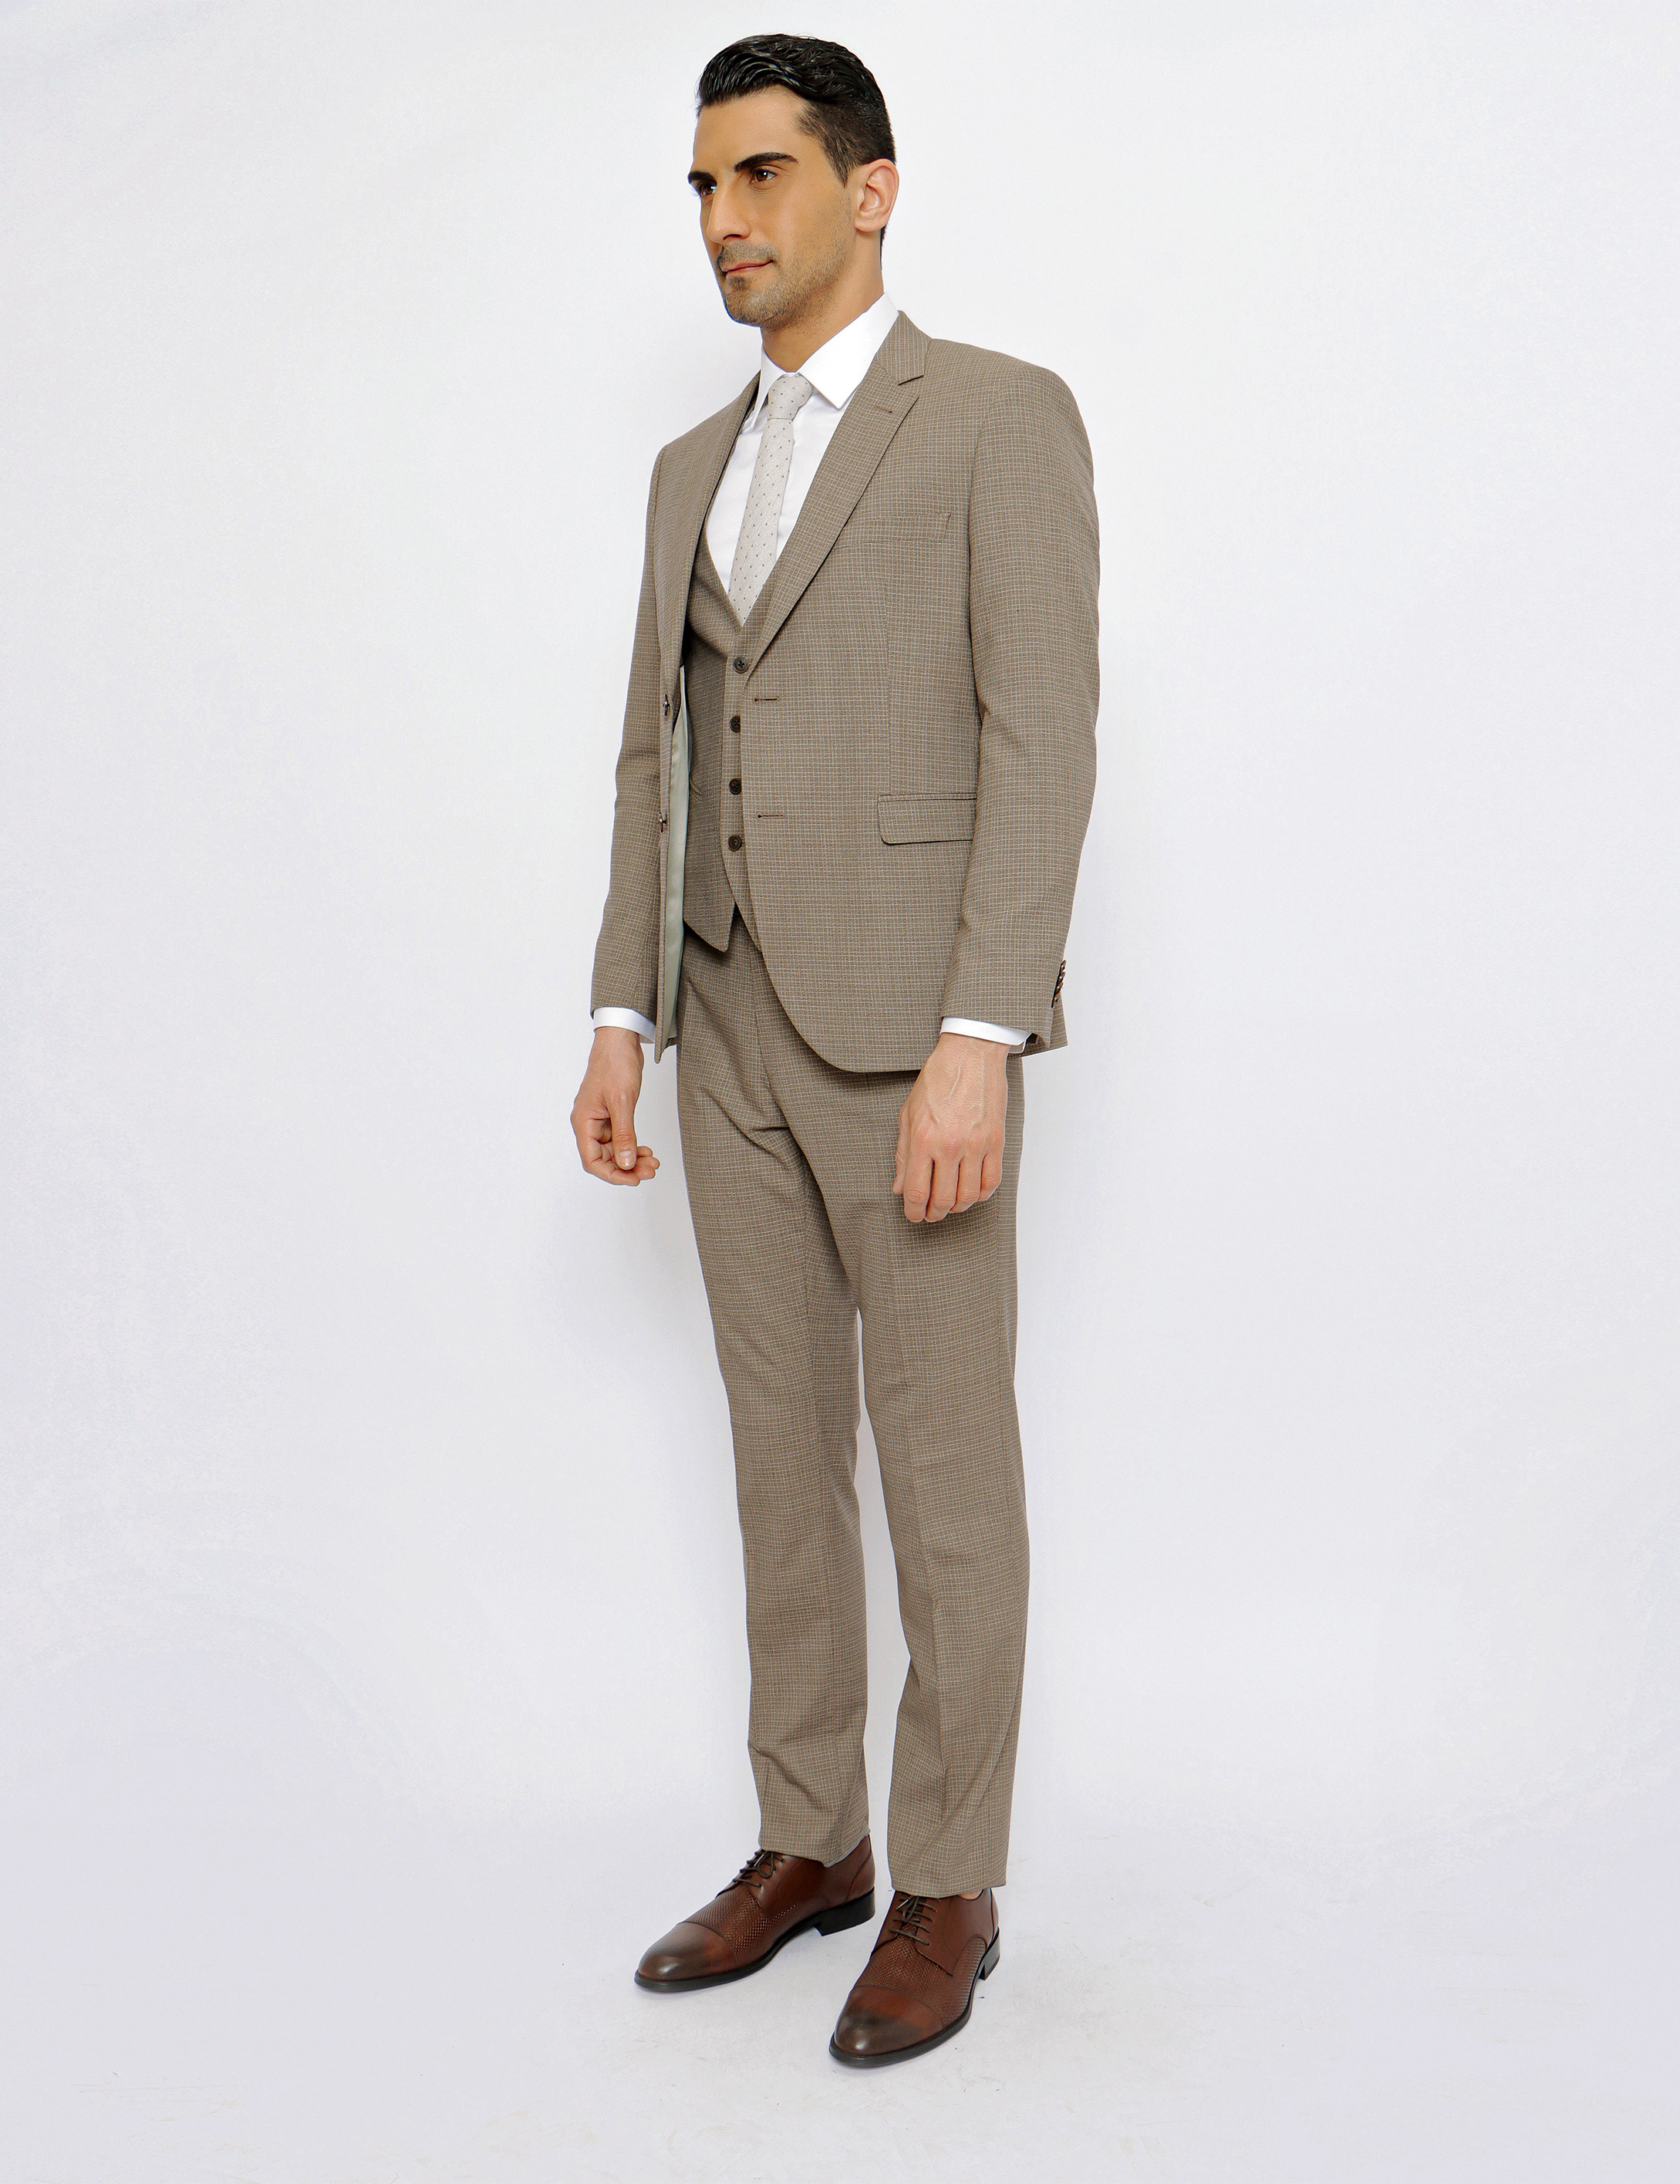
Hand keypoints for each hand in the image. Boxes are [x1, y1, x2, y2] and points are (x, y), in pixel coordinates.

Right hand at [571, 1027, 659, 1184]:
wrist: (620, 1041)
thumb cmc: (614, 1065)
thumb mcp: (622, 1102)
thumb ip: (624, 1135)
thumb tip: (625, 1163)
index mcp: (583, 1122)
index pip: (592, 1161)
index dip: (612, 1174)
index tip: (633, 1179)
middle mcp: (589, 1124)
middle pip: (605, 1158)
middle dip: (627, 1167)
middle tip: (650, 1171)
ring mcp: (600, 1120)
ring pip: (615, 1150)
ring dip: (633, 1158)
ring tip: (653, 1162)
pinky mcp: (612, 1114)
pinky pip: (621, 1138)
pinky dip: (633, 1146)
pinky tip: (647, 1151)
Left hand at [892, 1031, 1008, 1222]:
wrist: (970, 1054)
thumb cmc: (937, 1080)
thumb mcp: (908, 1114)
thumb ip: (903, 1155)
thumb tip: (900, 1187)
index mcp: (923, 1139)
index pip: (917, 1192)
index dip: (913, 1211)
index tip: (913, 1215)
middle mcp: (950, 1145)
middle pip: (943, 1199)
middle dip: (934, 1214)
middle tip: (930, 1214)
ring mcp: (976, 1145)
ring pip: (969, 1196)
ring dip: (957, 1207)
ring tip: (950, 1205)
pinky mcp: (996, 1141)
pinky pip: (991, 1181)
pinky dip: (981, 1195)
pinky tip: (972, 1192)